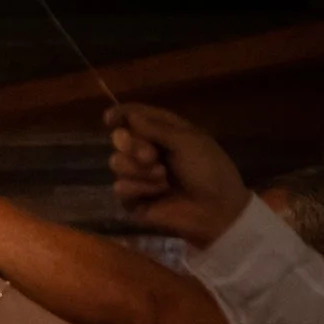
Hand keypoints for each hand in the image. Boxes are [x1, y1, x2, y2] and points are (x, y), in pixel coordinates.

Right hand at [107, 103, 250, 247]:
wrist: (214, 208)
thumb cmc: (208, 170)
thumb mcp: (188, 141)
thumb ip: (156, 127)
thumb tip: (130, 116)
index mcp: (165, 133)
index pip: (137, 118)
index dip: (121, 115)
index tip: (109, 118)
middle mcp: (149, 152)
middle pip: (121, 139)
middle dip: (133, 145)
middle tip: (150, 156)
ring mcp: (140, 176)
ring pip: (117, 163)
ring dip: (139, 170)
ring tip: (162, 179)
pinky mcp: (134, 199)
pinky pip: (120, 187)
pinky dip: (139, 189)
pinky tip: (157, 194)